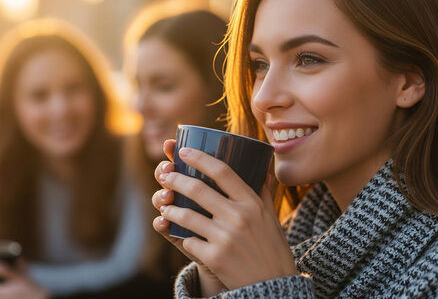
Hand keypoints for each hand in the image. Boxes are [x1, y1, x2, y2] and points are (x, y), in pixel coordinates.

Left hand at [155, 141, 296, 290]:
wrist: (272, 286)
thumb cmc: (271, 248)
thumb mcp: (270, 217)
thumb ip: (262, 191)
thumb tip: (262, 166)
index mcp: (252, 203)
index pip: (222, 171)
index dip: (199, 158)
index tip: (183, 151)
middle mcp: (239, 217)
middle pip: (197, 189)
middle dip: (174, 179)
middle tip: (164, 175)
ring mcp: (225, 238)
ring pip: (186, 215)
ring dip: (170, 208)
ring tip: (165, 205)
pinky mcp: (214, 257)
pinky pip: (188, 241)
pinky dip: (182, 236)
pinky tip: (180, 234)